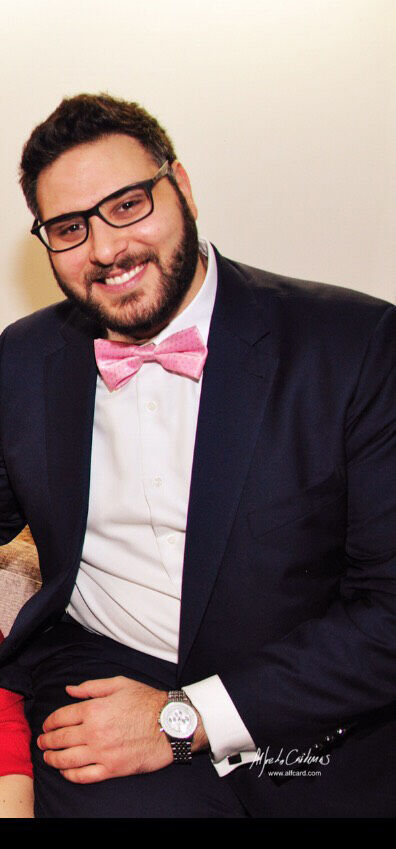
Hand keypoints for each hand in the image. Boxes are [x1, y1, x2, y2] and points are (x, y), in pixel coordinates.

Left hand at [37, 676, 172, 783]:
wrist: (170, 724)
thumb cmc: (146, 701)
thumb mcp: (119, 684)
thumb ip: (91, 687)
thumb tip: (69, 690)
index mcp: (94, 709)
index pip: (61, 717)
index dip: (50, 722)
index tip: (47, 725)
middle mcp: (94, 732)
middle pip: (60, 739)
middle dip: (47, 740)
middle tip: (42, 741)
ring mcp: (102, 752)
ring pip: (67, 760)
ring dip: (53, 759)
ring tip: (48, 757)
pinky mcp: (112, 769)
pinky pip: (84, 776)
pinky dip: (70, 775)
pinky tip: (66, 771)